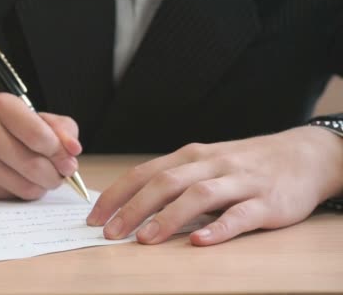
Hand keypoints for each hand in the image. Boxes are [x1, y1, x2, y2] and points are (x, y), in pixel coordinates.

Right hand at [0, 93, 81, 199]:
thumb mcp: (27, 115)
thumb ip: (58, 128)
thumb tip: (74, 150)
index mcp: (1, 106)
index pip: (40, 136)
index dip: (61, 153)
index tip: (69, 160)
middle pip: (35, 165)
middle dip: (56, 175)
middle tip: (61, 174)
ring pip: (25, 186)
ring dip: (42, 186)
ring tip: (41, 177)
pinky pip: (10, 196)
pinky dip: (23, 192)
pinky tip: (18, 180)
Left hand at [86, 126, 342, 245]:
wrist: (303, 155)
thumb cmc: (243, 163)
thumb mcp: (205, 163)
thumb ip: (174, 180)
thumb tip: (130, 204)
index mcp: (191, 156)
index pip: (144, 172)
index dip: (116, 194)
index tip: (94, 216)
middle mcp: (211, 165)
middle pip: (165, 183)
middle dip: (133, 208)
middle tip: (110, 232)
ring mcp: (239, 182)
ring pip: (199, 196)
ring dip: (169, 217)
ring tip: (145, 239)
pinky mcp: (267, 202)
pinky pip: (240, 215)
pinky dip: (219, 228)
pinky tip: (200, 241)